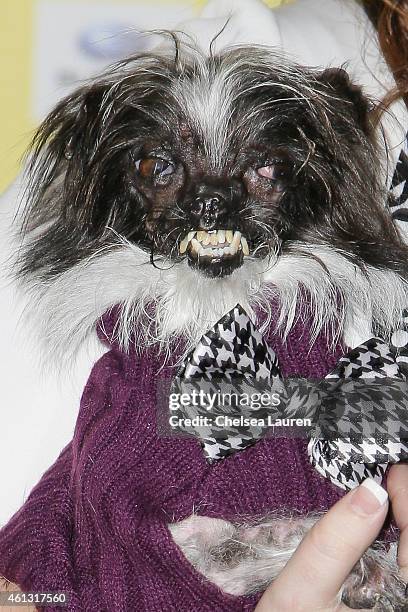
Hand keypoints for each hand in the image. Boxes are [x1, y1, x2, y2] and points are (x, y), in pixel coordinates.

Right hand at [255, 467, 407, 611]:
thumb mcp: (301, 593)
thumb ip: (334, 540)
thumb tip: (369, 491)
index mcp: (399, 602)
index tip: (390, 473)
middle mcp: (407, 602)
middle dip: (407, 507)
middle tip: (387, 483)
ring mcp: (402, 602)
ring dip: (403, 524)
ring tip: (385, 504)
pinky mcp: (393, 600)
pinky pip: (405, 566)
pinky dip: (397, 540)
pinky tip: (383, 534)